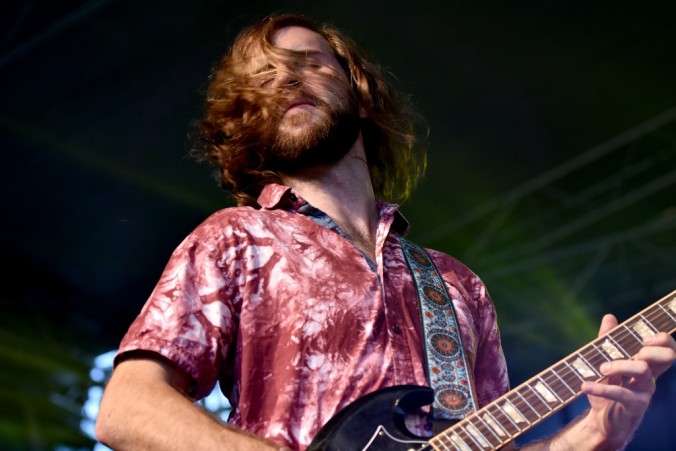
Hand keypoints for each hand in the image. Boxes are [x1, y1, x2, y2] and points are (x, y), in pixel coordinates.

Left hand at [579, 314, 675, 448]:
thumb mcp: (607, 362)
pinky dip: (600, 388)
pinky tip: (585, 386)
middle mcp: (650, 377)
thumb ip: (608, 341)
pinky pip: (620, 393)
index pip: (668, 349)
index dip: (662, 340)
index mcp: (647, 365)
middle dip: (649, 350)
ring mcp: (644, 393)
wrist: (602, 420)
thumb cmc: (608, 388)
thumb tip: (610, 317)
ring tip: (601, 368)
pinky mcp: (633, 407)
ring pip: (642, 370)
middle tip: (632, 351)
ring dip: (619, 364)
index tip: (644, 338)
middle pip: (666, 358)